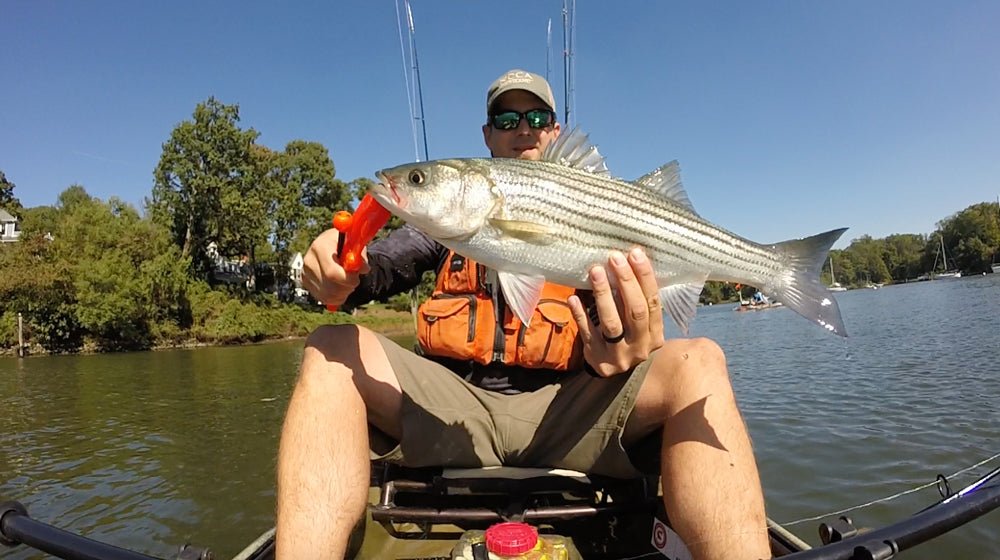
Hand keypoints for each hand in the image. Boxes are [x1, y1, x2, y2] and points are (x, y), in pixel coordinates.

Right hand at [301, 229, 370, 307]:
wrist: (331, 246)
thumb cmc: (344, 245)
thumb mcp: (355, 245)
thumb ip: (360, 257)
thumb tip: (364, 268)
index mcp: (320, 247)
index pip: (332, 273)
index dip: (348, 280)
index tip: (356, 278)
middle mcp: (309, 260)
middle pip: (330, 287)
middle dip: (347, 287)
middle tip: (353, 281)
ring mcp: (305, 273)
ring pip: (327, 296)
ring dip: (343, 294)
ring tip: (347, 283)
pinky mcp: (305, 282)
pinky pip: (323, 299)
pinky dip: (336, 298)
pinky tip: (341, 289)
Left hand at [568, 248, 664, 376]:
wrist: (616, 374)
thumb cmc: (629, 338)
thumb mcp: (641, 325)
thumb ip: (638, 301)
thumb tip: (629, 260)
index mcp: (655, 334)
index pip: (653, 303)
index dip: (645, 277)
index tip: (635, 253)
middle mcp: (640, 346)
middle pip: (635, 311)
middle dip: (626, 281)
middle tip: (614, 257)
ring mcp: (618, 355)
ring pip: (611, 323)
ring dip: (603, 294)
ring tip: (595, 271)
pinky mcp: (598, 359)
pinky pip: (588, 333)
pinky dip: (581, 314)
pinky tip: (574, 298)